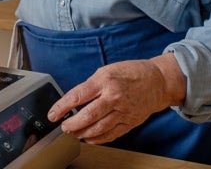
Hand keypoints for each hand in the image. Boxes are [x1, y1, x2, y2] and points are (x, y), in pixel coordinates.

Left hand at [47, 54, 185, 143]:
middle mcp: (114, 97)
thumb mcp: (107, 71)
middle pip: (87, 116)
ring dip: (82, 134)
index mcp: (105, 81)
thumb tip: (74, 100)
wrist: (157, 81)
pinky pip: (111, 134)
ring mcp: (123, 111)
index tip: (53, 114)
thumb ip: (91, 86)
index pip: (78, 96)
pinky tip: (89, 138)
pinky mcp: (130, 122)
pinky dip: (98, 139)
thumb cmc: (130, 73)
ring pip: (98, 128)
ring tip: (73, 134)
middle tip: (63, 127)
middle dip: (72, 124)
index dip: (62, 107)